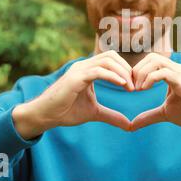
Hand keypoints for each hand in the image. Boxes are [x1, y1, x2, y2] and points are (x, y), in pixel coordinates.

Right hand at [12, 50, 134, 139]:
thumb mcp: (94, 113)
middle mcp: (83, 66)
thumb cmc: (66, 111)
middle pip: (111, 56)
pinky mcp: (75, 77)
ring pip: (106, 61)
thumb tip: (129, 125)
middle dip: (126, 68)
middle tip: (135, 86)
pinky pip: (98, 71)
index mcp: (88, 70)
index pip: (111, 59)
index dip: (125, 69)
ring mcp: (79, 70)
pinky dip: (112, 76)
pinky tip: (121, 84)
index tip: (135, 85)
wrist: (45, 116)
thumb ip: (111, 115)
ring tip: (130, 87)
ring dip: (122, 72)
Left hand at [130, 53, 180, 147]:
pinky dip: (149, 78)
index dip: (138, 71)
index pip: (151, 61)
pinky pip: (162, 72)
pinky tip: (144, 89)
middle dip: (137, 70)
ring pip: (155, 60)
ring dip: (141, 73)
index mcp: (173, 72)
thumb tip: (131, 125)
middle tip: (132, 88)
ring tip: (137, 89)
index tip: (131, 87)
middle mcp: (177, 69)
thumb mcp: (165, 113)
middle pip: (151, 56)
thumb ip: (148, 116)